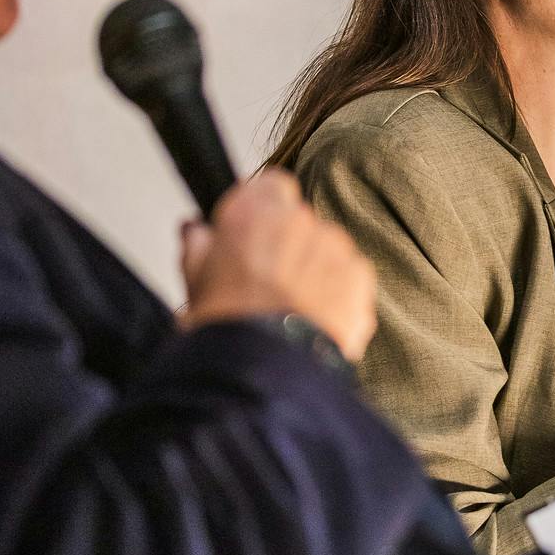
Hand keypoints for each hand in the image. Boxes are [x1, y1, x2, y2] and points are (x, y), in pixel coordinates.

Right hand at [177, 170, 376, 363]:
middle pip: (302, 222)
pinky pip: (351, 276)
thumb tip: (196, 231)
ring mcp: (334, 246)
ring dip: (316, 271)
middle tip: (270, 284)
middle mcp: (299, 220)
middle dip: (290, 246)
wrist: (265, 368)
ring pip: (328, 249)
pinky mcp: (360, 277)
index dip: (266, 211)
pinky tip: (315, 320)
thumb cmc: (229, 326)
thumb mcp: (194, 280)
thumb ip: (198, 245)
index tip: (256, 235)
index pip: (273, 186)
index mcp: (256, 210)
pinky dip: (339, 294)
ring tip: (293, 310)